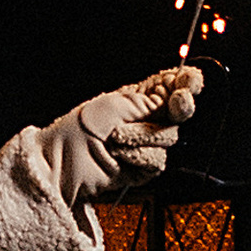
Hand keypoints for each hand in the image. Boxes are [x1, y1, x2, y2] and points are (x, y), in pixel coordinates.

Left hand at [47, 65, 202, 205]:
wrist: (61, 163)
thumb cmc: (77, 130)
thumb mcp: (114, 105)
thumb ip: (149, 102)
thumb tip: (174, 97)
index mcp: (136, 99)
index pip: (171, 88)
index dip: (185, 84)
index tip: (188, 84)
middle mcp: (143, 120)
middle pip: (178, 114)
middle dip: (173, 111)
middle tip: (173, 105)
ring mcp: (143, 144)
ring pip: (169, 139)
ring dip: (141, 138)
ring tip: (115, 139)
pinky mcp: (141, 167)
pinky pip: (157, 160)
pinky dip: (138, 157)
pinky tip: (119, 156)